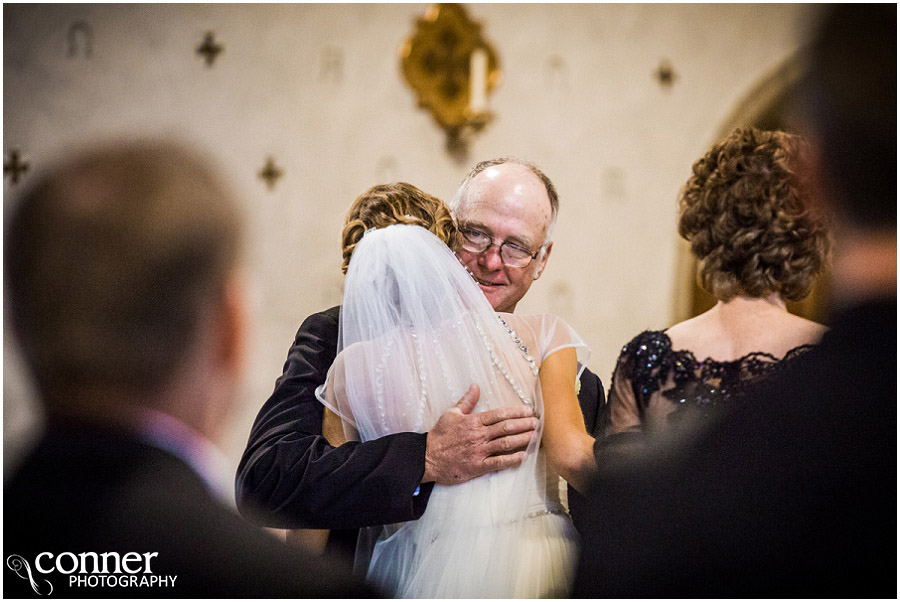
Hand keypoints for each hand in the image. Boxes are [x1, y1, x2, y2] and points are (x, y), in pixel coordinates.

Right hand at [422, 384, 538, 484]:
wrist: (426, 457)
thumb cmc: (439, 436)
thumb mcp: (451, 414)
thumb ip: (466, 401)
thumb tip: (475, 386)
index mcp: (473, 421)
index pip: (499, 414)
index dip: (516, 411)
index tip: (529, 411)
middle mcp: (479, 435)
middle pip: (506, 427)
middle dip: (524, 424)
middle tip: (538, 422)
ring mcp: (479, 451)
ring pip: (506, 443)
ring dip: (523, 439)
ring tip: (535, 436)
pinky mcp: (477, 466)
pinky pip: (498, 463)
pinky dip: (512, 459)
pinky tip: (523, 456)